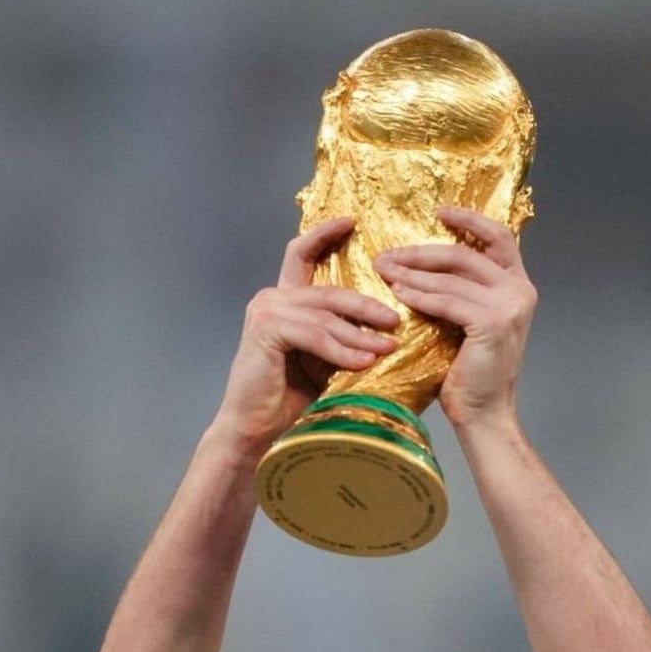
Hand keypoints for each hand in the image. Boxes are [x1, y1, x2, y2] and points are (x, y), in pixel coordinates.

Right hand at [214, 218, 399, 457]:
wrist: (255, 430)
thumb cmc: (286, 400)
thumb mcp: (320, 362)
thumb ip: (338, 339)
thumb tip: (382, 333)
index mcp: (283, 300)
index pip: (302, 255)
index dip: (324, 234)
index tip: (352, 221)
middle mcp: (272, 298)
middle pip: (328, 290)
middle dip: (366, 305)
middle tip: (395, 319)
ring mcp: (266, 311)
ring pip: (325, 315)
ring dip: (360, 334)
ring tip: (388, 348)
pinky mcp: (266, 330)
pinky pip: (315, 336)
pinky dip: (341, 351)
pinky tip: (363, 363)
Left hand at [373, 207, 535, 430]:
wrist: (483, 415)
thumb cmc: (471, 376)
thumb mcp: (468, 324)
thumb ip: (460, 293)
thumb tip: (421, 266)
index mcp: (518, 285)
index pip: (498, 237)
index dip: (469, 219)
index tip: (440, 211)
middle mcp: (520, 290)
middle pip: (465, 254)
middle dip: (422, 252)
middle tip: (388, 254)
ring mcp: (509, 306)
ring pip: (451, 278)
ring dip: (413, 273)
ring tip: (384, 271)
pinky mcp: (493, 323)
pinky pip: (447, 301)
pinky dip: (419, 295)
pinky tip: (397, 293)